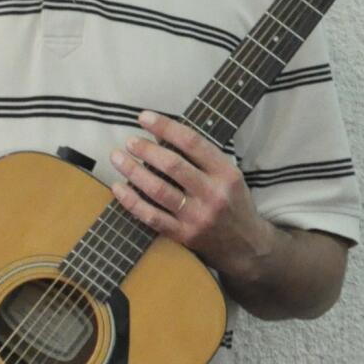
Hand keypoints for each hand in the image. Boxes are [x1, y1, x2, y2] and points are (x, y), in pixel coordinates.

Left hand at [109, 113, 271, 278]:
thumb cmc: (233, 203)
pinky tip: (118, 188)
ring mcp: (197, 217)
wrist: (246, 246)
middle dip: (146, 150)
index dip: (166, 127)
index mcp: (226, 173)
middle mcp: (212, 194)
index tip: (144, 117)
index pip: (192, 143)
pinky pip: (151, 216)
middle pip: (173, 165)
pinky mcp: (183, 235)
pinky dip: (131, 201)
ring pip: (158, 190)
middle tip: (129, 141)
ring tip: (118, 158)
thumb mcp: (229, 175)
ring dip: (133, 172)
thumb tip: (162, 134)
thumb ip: (202, 157)